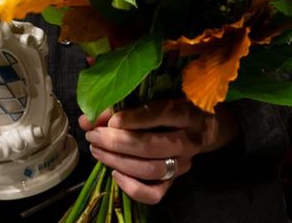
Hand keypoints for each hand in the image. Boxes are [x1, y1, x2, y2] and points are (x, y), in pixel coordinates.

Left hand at [80, 98, 238, 204]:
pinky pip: (155, 193)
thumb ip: (122, 102)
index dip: (134, 118)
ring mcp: (183, 163)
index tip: (110, 120)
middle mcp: (189, 140)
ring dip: (118, 161)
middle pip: (152, 145)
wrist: (204, 127)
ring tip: (96, 150)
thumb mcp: (154, 96)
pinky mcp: (175, 180)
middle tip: (94, 135)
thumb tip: (88, 118)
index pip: (163, 114)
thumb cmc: (171, 105)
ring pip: (151, 169)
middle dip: (117, 142)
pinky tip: (115, 174)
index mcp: (186, 112)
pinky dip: (133, 188)